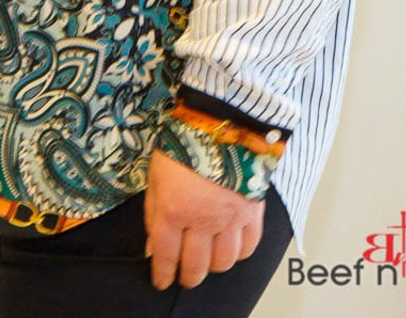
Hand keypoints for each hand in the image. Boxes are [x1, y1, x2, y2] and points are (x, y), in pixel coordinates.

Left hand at [143, 149, 265, 289]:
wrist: (221, 124)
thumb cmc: (184, 145)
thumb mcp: (155, 176)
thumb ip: (154, 213)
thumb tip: (153, 244)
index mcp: (174, 210)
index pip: (166, 254)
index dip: (163, 273)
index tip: (161, 281)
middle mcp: (203, 220)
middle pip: (196, 265)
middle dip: (188, 277)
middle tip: (184, 278)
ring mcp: (231, 219)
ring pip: (224, 261)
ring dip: (213, 268)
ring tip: (206, 264)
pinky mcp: (252, 213)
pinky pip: (249, 246)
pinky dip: (239, 254)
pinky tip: (231, 250)